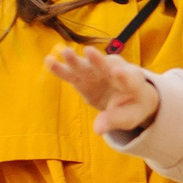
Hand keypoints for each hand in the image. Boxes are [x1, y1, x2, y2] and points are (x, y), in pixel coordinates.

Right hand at [47, 44, 161, 135]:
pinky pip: (72, 73)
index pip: (129, 78)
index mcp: (133, 81)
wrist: (128, 97)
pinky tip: (49, 61)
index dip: (123, 76)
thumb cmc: (131, 107)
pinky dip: (62, 68)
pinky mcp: (84, 77)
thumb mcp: (128, 117)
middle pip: (106, 65)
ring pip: (87, 66)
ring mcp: (98, 72)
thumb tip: (98, 130)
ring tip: (65, 52)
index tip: (117, 72)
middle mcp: (115, 71)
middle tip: (89, 52)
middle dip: (97, 60)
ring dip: (76, 60)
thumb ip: (113, 120)